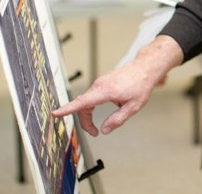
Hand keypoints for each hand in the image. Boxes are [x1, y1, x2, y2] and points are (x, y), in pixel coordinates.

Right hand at [52, 36, 182, 135]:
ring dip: (88, 115)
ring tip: (95, 127)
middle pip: (83, 106)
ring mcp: (99, 82)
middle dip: (85, 121)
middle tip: (94, 133)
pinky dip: (91, 107)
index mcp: (105, 91)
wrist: (145, 68)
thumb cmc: (141, 85)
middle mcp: (99, 85)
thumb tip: (104, 130)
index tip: (55, 113)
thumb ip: (117, 119)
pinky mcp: (102, 82)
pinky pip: (91, 97)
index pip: (82, 102)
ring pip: (86, 101)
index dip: (67, 109)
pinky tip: (97, 112)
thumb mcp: (133, 107)